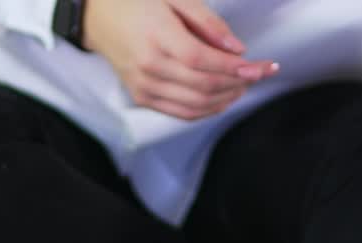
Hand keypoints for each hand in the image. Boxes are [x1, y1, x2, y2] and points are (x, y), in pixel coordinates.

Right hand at [82, 0, 278, 120]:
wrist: (99, 18)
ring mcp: (145, 87)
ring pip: (195, 104)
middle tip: (259, 73)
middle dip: (238, 83)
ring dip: (225, 98)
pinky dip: (206, 110)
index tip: (262, 65)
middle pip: (203, 86)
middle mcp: (150, 67)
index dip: (235, 68)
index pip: (204, 61)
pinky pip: (180, 113)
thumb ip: (207, 22)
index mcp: (158, 36)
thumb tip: (236, 49)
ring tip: (244, 85)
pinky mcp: (143, 98)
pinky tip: (222, 99)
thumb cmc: (137, 1)